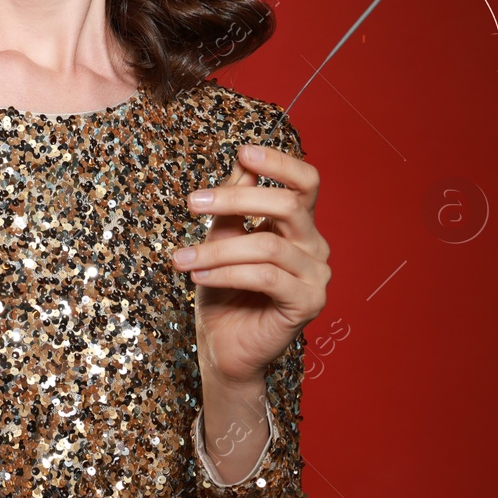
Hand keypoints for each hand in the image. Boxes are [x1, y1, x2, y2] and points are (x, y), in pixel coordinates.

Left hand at [173, 143, 329, 388]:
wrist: (223, 345)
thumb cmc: (222, 290)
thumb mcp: (221, 237)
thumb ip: (235, 203)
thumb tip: (241, 161)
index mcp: (297, 225)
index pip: (305, 182)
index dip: (279, 162)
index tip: (243, 152)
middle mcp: (314, 246)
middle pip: (288, 205)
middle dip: (235, 200)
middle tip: (192, 203)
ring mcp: (316, 276)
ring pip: (267, 245)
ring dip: (215, 251)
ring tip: (181, 260)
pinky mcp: (308, 303)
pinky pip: (266, 277)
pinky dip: (225, 273)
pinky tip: (198, 276)